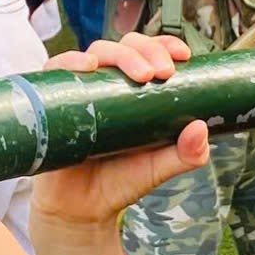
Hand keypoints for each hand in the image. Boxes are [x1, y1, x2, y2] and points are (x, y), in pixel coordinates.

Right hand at [30, 34, 211, 226]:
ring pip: (97, 52)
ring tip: (138, 74)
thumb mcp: (159, 169)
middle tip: (162, 73)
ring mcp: (80, 90)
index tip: (182, 55)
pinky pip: (56, 70)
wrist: (81, 209)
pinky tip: (87, 67)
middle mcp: (107, 85)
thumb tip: (201, 128)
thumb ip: (186, 154)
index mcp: (136, 92)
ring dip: (119, 54)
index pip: (149, 54)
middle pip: (125, 47)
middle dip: (146, 51)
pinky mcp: (54, 100)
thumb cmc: (119, 182)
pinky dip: (71, 60)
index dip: (164, 45)